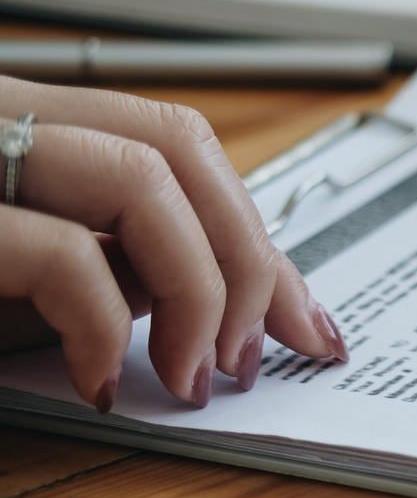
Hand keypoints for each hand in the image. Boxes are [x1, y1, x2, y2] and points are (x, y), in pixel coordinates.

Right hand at [0, 81, 347, 409]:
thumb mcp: (19, 285)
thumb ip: (109, 263)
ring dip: (196, 292)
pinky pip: (65, 255)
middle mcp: (0, 113)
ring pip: (142, 180)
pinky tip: (99, 384)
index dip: (253, 233)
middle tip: (249, 357)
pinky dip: (102, 327)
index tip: (304, 319)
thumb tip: (210, 286)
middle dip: (247, 259)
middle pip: (178, 144)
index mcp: (21, 118)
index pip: (177, 144)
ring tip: (190, 375)